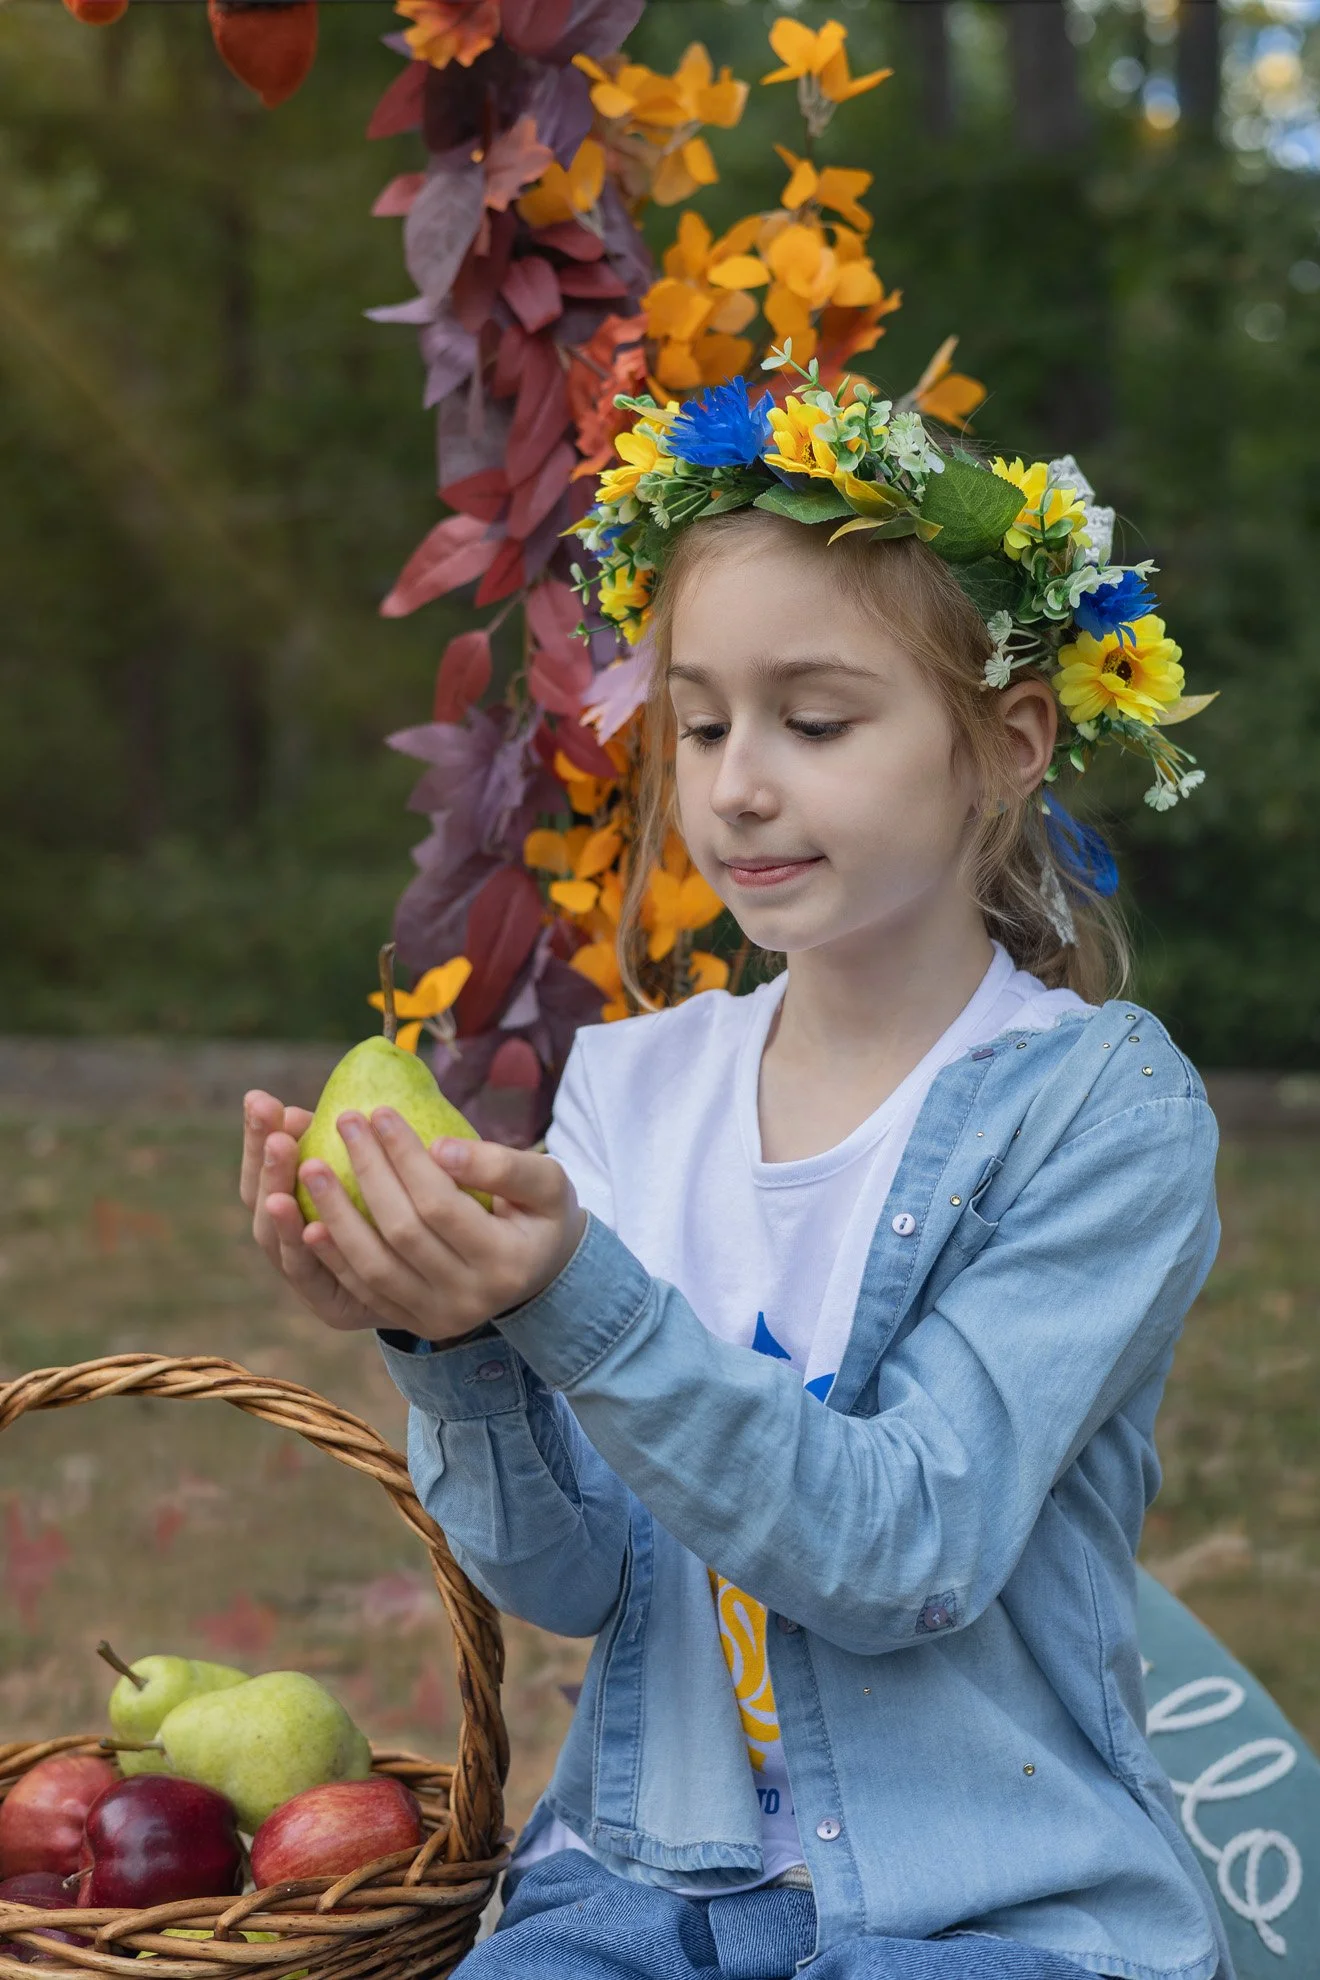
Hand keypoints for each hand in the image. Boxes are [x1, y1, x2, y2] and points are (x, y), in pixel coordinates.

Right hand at [240, 1090, 386, 1332]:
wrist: (450, 1270)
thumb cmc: (409, 1201)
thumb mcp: (376, 1164)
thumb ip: (347, 1139)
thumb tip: (314, 1100)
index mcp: (293, 1206)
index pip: (262, 1169)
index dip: (256, 1138)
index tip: (261, 1100)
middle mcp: (291, 1244)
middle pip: (262, 1205)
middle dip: (266, 1168)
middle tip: (277, 1134)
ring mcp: (308, 1280)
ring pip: (280, 1246)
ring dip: (281, 1210)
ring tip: (285, 1177)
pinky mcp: (333, 1310)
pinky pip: (316, 1282)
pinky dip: (311, 1255)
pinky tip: (313, 1229)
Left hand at [293, 1107, 587, 1344]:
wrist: (541, 1271)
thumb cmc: (541, 1213)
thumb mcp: (546, 1181)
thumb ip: (501, 1165)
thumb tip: (440, 1148)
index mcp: (507, 1262)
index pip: (441, 1205)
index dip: (406, 1158)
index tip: (380, 1112)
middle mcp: (471, 1300)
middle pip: (402, 1233)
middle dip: (368, 1173)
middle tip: (344, 1123)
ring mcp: (439, 1318)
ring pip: (374, 1268)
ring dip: (336, 1216)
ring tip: (310, 1167)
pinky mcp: (414, 1324)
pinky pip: (364, 1292)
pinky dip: (334, 1258)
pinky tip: (308, 1224)